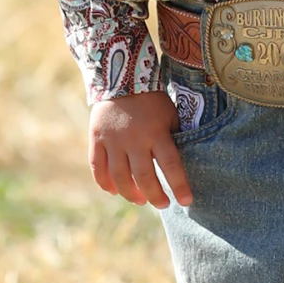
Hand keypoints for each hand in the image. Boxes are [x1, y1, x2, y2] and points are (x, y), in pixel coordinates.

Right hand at [89, 91, 192, 208]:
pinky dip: (105, 182)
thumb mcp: (171, 115)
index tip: (186, 201)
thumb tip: (182, 166)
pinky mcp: (97, 138)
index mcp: (157, 132)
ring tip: (139, 201)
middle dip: (154, 195)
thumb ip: (174, 139)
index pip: (171, 165)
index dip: (179, 186)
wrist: (122, 77)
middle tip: (162, 205)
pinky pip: (97, 167)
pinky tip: (114, 191)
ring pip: (119, 176)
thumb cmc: (153, 100)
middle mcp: (134, 139)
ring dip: (130, 193)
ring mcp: (113, 140)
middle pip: (143, 177)